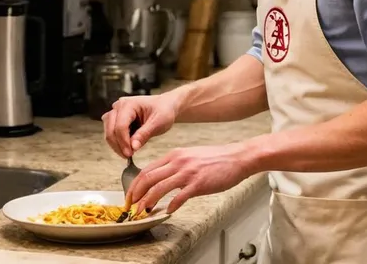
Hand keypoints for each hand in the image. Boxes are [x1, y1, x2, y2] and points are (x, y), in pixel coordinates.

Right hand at [102, 94, 179, 157]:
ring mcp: (116, 112)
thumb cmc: (163, 110)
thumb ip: (144, 134)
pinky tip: (127, 148)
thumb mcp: (158, 123)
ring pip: (109, 132)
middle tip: (128, 156)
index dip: (123, 141)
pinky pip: (112, 133)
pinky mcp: (117, 119)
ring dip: (116, 144)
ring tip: (128, 153)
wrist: (165, 106)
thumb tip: (133, 147)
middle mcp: (119, 106)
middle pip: (110, 129)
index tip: (129, 154)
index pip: (120, 125)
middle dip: (118, 145)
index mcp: (129, 104)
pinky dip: (118, 142)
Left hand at [126, 142, 252, 213]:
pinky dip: (171, 206)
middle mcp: (178, 162)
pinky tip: (169, 211)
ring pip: (159, 188)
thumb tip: (159, 179)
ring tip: (143, 212)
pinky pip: (179, 197)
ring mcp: (188, 173)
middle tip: (132, 207)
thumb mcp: (190, 155)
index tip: (131, 196)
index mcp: (174, 155)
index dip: (134, 185)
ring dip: (148, 202)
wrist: (235, 157)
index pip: (146, 170)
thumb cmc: (215, 158)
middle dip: (136, 195)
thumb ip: (174, 165)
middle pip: (148, 178)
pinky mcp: (198, 184)